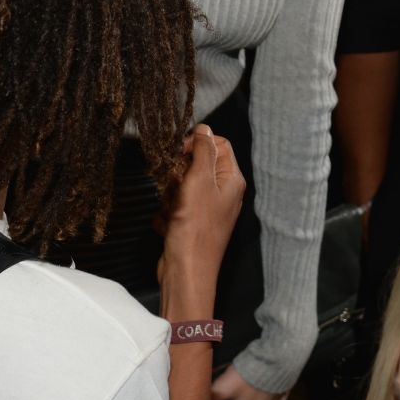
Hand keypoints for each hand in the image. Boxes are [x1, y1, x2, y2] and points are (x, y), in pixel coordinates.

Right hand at [160, 126, 245, 293]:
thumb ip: (202, 150)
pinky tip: (169, 224)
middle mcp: (222, 192)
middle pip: (196, 163)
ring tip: (172, 210)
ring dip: (169, 194)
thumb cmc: (195, 226)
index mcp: (231, 179)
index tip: (179, 152)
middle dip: (178, 173)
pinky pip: (174, 204)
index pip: (217, 144)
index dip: (196, 144)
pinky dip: (167, 211)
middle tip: (175, 187)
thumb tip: (204, 127)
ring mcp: (206, 208)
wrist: (185, 271)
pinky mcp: (190, 222)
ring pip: (180, 183)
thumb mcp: (199, 180)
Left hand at [211, 366, 287, 399]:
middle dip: (228, 393)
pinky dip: (257, 385)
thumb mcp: (224, 386)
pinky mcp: (279, 394)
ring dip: (242, 389)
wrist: (277, 361)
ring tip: (238, 373)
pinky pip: (263, 392)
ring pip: (249, 399)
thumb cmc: (249, 376)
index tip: (212, 387)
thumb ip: (211, 397)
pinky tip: (254, 374)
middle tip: (225, 377)